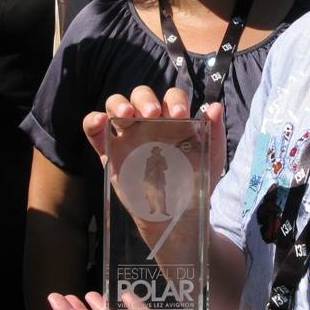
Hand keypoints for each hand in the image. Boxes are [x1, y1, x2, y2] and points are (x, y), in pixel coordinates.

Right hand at [82, 86, 227, 186]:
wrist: (179, 214)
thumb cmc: (197, 182)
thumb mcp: (212, 156)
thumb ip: (215, 131)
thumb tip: (216, 106)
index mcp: (174, 120)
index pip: (171, 97)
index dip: (174, 100)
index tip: (180, 115)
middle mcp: (149, 123)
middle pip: (140, 96)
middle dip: (145, 99)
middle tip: (153, 114)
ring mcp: (128, 137)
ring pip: (116, 106)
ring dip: (118, 104)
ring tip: (127, 114)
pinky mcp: (111, 154)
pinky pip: (96, 133)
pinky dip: (92, 122)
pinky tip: (99, 121)